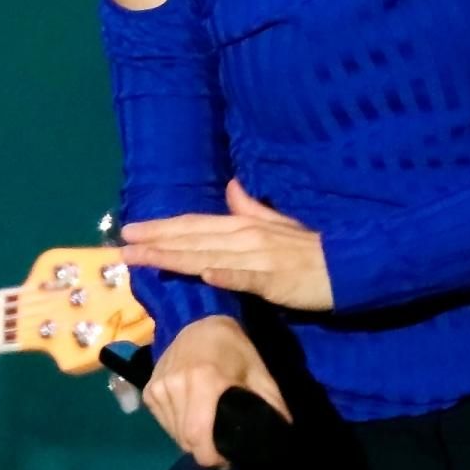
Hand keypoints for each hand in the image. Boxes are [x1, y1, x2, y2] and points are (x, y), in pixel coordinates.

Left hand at [119, 179, 333, 310]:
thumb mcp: (277, 223)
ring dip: (175, 258)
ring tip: (145, 259)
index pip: (193, 225)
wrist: (348, 265)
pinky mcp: (273, 280)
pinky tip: (204, 275)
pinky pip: (246, 278)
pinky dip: (225, 275)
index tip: (131, 231)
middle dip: (156, 242)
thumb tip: (230, 188)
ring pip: (208, 257)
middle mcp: (243, 238)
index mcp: (242, 225)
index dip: (162, 227)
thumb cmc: (308, 249)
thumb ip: (250, 208)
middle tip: (122, 247)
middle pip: (192, 239)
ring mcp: (257, 259)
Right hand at [143, 314, 290, 468]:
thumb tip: (280, 440)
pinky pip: (164, 423)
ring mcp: (158, 388)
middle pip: (186, 440)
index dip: (212, 458)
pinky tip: (192, 417)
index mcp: (204, 382)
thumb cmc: (235, 350)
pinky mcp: (149, 391)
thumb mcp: (260, 375)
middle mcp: (175, 386)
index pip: (198, 437)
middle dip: (204, 451)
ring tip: (208, 432)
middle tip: (222, 447)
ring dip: (191, 440)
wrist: (201, 324)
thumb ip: (272, 407)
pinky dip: (177, 428)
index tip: (228, 459)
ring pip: (174, 434)